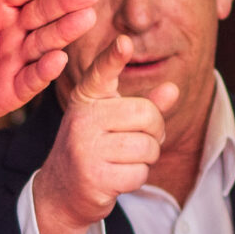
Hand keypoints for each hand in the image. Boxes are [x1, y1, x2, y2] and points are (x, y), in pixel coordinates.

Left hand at [0, 0, 100, 122]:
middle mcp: (17, 24)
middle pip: (44, 9)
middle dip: (66, 0)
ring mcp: (21, 54)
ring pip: (46, 40)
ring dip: (66, 30)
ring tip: (86, 18)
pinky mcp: (19, 85)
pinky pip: (33, 77)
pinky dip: (45, 70)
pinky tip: (58, 59)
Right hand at [29, 36, 176, 233]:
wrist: (62, 191)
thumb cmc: (95, 148)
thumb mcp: (115, 121)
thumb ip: (145, 104)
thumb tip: (173, 89)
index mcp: (87, 97)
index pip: (102, 72)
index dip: (115, 57)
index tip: (124, 42)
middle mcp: (82, 118)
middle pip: (146, 114)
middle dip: (155, 132)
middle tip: (139, 141)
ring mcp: (85, 147)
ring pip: (147, 146)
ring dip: (146, 159)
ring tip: (124, 160)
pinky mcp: (93, 176)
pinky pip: (139, 173)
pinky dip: (136, 178)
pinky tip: (117, 178)